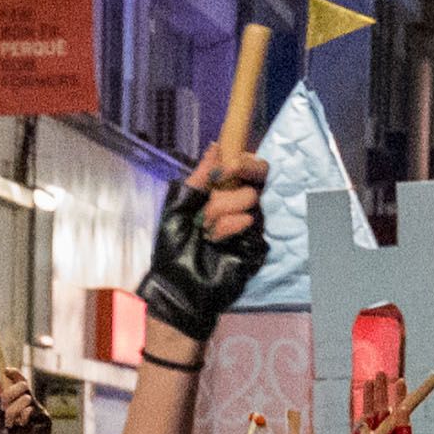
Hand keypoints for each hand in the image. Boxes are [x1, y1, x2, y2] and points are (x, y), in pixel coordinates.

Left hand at [0, 369, 48, 433]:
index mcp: (17, 406)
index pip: (19, 383)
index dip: (14, 374)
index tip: (5, 370)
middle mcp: (29, 407)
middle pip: (22, 384)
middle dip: (9, 394)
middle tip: (3, 409)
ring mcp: (38, 412)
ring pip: (25, 396)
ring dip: (12, 410)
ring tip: (11, 425)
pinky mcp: (44, 419)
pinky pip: (31, 407)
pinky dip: (22, 415)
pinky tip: (21, 427)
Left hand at [139, 137, 270, 345]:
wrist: (179, 287)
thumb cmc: (173, 251)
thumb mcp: (178, 208)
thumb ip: (198, 178)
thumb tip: (215, 147)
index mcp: (221, 193)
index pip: (245, 164)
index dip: (241, 158)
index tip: (224, 166)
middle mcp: (239, 205)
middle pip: (259, 172)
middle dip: (239, 172)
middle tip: (217, 187)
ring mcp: (250, 223)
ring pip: (251, 196)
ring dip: (222, 209)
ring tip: (206, 228)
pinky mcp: (256, 242)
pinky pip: (249, 220)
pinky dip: (229, 226)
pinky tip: (215, 239)